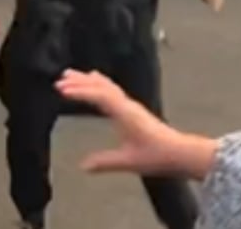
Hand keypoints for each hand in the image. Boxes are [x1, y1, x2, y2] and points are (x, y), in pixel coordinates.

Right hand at [55, 70, 217, 178]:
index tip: (62, 90)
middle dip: (80, 82)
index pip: (99, 96)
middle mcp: (127, 105)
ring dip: (88, 80)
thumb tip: (83, 166)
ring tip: (71, 74)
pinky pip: (112, 90)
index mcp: (125, 114)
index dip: (80, 92)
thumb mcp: (128, 162)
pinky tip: (95, 82)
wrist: (181, 152)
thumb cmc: (157, 155)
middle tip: (60, 78)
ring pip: (106, 86)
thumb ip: (105, 163)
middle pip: (101, 86)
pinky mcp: (132, 109)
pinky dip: (99, 83)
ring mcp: (130, 105)